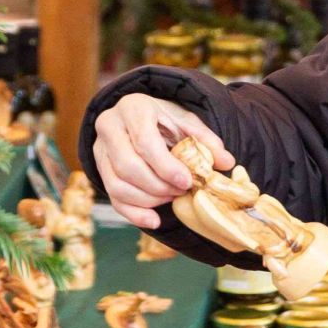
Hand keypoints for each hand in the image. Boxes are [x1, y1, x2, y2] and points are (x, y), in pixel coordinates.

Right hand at [89, 94, 235, 229]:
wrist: (138, 117)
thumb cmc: (164, 120)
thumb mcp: (187, 122)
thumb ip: (206, 141)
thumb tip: (227, 162)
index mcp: (133, 108)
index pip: (145, 143)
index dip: (166, 167)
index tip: (187, 182)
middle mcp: (109, 127)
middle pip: (127, 167)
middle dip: (158, 186)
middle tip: (181, 191)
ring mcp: (99, 150)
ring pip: (117, 185)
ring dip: (148, 200)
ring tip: (171, 197)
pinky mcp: (99, 170)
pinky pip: (112, 198)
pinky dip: (134, 213)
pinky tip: (154, 220)